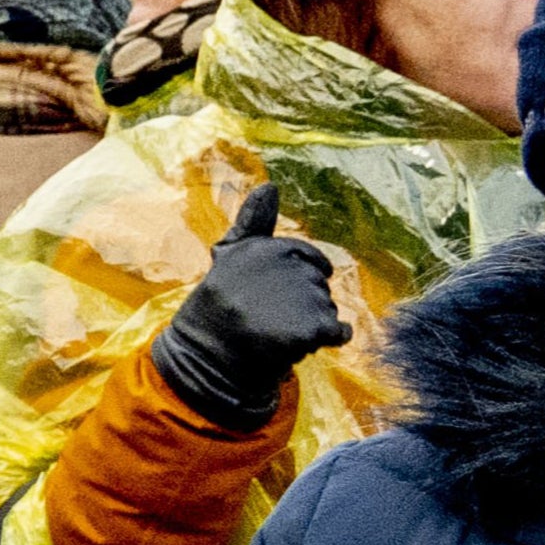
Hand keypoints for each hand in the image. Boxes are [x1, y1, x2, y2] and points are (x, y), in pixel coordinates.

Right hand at [147, 184, 351, 431]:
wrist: (204, 360)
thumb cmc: (219, 306)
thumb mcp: (230, 258)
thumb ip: (252, 222)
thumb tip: (270, 184)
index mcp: (263, 248)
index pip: (306, 257)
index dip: (290, 280)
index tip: (262, 297)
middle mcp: (281, 268)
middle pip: (319, 284)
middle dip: (301, 302)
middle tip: (264, 317)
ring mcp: (297, 298)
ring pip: (329, 307)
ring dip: (310, 323)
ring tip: (274, 332)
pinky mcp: (311, 328)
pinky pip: (340, 331)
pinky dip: (329, 340)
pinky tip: (299, 344)